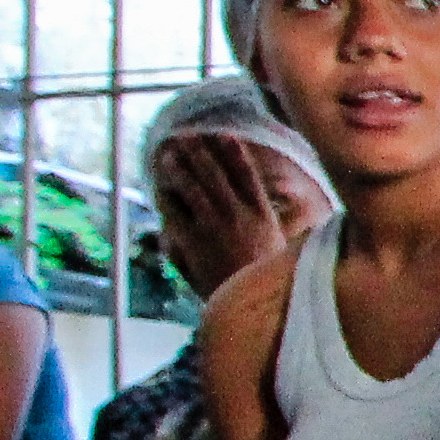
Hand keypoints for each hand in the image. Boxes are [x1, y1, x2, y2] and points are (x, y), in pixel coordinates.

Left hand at [154, 133, 320, 290]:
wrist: (251, 306)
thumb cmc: (263, 278)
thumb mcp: (278, 247)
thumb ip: (263, 221)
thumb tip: (254, 200)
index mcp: (262, 214)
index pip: (247, 175)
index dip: (234, 152)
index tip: (224, 134)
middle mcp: (239, 215)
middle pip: (216, 175)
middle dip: (200, 153)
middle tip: (186, 136)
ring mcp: (215, 227)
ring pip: (194, 189)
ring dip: (181, 169)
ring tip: (170, 154)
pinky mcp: (194, 241)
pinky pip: (176, 214)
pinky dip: (168, 199)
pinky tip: (161, 188)